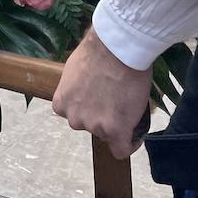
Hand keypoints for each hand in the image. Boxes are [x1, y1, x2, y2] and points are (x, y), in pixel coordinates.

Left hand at [52, 27, 152, 159]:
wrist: (117, 49)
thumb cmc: (98, 51)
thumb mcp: (75, 70)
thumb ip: (76, 88)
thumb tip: (85, 90)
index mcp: (61, 103)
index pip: (74, 116)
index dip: (89, 109)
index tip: (99, 102)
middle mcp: (74, 118)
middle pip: (91, 125)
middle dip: (101, 115)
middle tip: (115, 99)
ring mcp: (94, 126)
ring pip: (107, 133)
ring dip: (116, 124)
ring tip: (127, 104)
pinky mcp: (115, 130)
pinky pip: (121, 148)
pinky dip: (129, 144)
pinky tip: (135, 136)